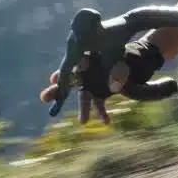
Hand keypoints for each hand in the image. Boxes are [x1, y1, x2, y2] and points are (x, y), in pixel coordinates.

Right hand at [38, 38, 162, 124]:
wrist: (133, 61)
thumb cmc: (122, 55)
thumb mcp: (122, 60)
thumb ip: (118, 72)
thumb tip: (114, 87)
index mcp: (86, 59)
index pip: (72, 65)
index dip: (63, 73)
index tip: (54, 79)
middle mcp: (85, 73)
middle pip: (69, 82)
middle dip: (57, 90)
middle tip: (44, 98)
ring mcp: (92, 84)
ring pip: (83, 97)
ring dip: (82, 109)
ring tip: (83, 122)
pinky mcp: (100, 93)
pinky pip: (99, 104)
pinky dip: (102, 112)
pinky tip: (107, 122)